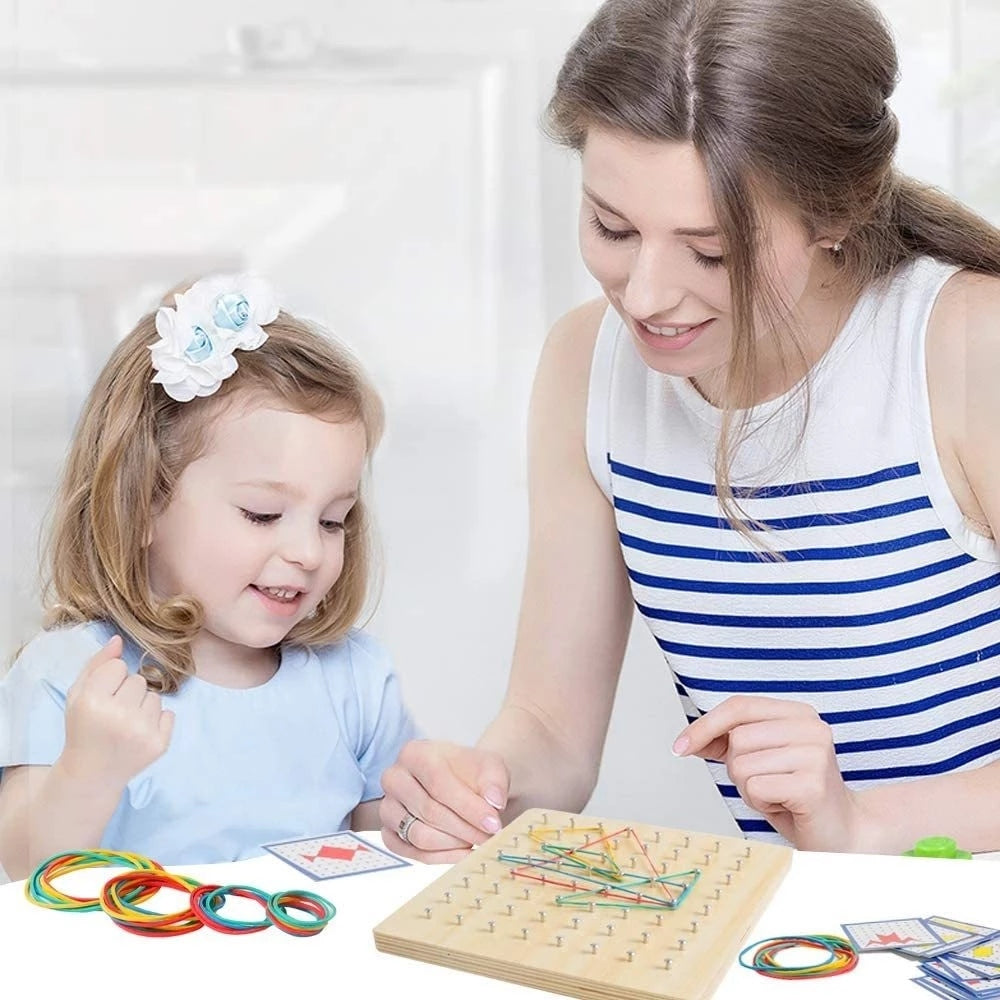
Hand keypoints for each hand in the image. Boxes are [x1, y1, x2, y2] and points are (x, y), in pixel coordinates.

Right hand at [60, 635, 174, 788]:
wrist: (91, 774)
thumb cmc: (83, 728)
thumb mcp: (78, 695)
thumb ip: (97, 664)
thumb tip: (119, 639)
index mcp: (92, 702)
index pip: (118, 666)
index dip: (110, 681)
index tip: (102, 698)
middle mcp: (118, 716)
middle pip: (138, 680)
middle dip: (127, 693)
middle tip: (113, 714)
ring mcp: (142, 731)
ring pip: (155, 696)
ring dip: (142, 707)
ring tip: (125, 725)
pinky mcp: (159, 744)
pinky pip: (170, 713)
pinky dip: (157, 722)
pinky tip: (138, 735)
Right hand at [379, 740, 509, 862]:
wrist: (460, 781)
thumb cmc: (470, 772)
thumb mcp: (490, 767)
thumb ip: (495, 781)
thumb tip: (494, 801)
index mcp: (414, 753)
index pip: (438, 783)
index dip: (468, 807)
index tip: (493, 823)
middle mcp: (394, 778)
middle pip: (429, 811)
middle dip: (465, 829)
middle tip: (489, 837)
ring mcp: (387, 807)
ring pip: (419, 836)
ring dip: (453, 844)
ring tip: (476, 840)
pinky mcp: (388, 832)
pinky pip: (411, 853)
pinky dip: (440, 857)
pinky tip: (463, 852)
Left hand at [674, 696, 866, 851]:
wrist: (842, 832)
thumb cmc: (796, 794)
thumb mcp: (760, 759)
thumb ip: (727, 742)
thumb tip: (688, 739)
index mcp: (798, 713)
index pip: (739, 706)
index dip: (705, 726)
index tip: (680, 746)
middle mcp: (811, 727)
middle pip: (737, 740)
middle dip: (738, 768)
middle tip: (768, 782)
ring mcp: (815, 754)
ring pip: (742, 766)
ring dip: (750, 789)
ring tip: (779, 794)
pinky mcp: (813, 785)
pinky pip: (755, 789)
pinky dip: (761, 804)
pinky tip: (786, 806)